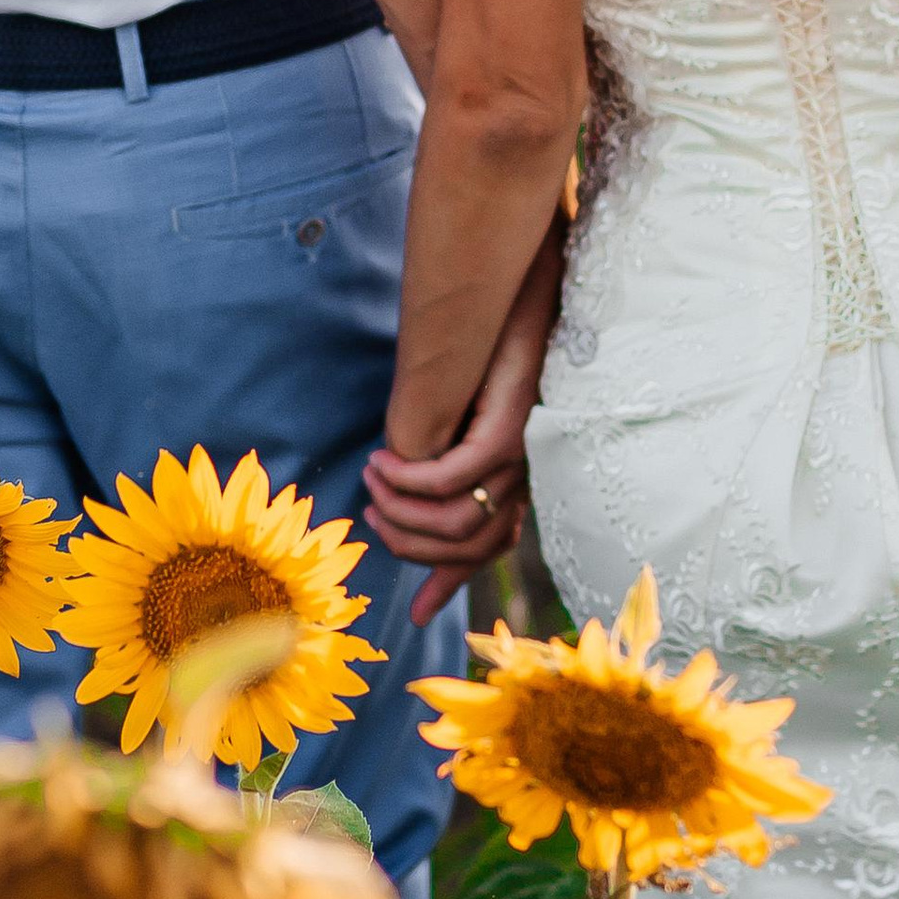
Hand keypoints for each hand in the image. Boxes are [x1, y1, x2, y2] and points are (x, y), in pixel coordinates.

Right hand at [367, 225, 560, 624]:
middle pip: (466, 548)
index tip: (416, 615)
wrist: (522, 282)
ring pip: (454, 522)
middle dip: (409, 544)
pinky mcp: (508, 431)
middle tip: (372, 513)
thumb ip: (438, 444)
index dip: (450, 583)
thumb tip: (405, 469)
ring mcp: (520, 456)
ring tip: (375, 479)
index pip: (489, 549)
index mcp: (516, 473)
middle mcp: (525, 473)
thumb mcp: (457, 404)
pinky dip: (410, 479)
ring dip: (402, 510)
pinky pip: (450, 481)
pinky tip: (386, 461)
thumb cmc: (489, 335)